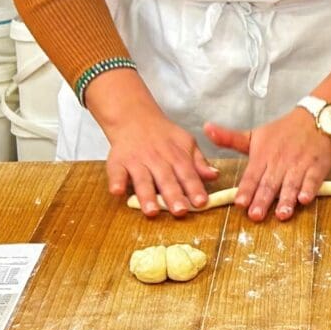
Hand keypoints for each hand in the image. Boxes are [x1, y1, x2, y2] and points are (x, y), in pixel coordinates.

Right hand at [90, 68, 218, 216]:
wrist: (134, 117)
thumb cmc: (164, 136)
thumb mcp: (186, 143)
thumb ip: (199, 162)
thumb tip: (214, 175)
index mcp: (176, 156)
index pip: (188, 174)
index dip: (195, 188)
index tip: (201, 202)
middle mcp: (157, 159)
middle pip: (166, 180)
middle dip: (173, 196)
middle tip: (180, 211)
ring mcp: (136, 161)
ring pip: (142, 180)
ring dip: (146, 196)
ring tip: (151, 212)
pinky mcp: (117, 162)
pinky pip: (116, 172)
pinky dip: (116, 181)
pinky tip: (117, 192)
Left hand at [204, 108, 330, 222]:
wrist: (315, 119)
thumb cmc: (282, 131)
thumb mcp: (254, 134)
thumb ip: (230, 138)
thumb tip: (206, 128)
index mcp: (263, 155)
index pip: (252, 175)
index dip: (246, 189)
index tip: (240, 203)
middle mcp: (280, 161)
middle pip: (270, 183)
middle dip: (263, 199)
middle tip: (256, 216)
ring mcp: (299, 164)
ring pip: (291, 184)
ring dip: (286, 200)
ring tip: (281, 215)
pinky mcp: (317, 167)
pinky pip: (313, 179)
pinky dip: (309, 189)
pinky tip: (304, 200)